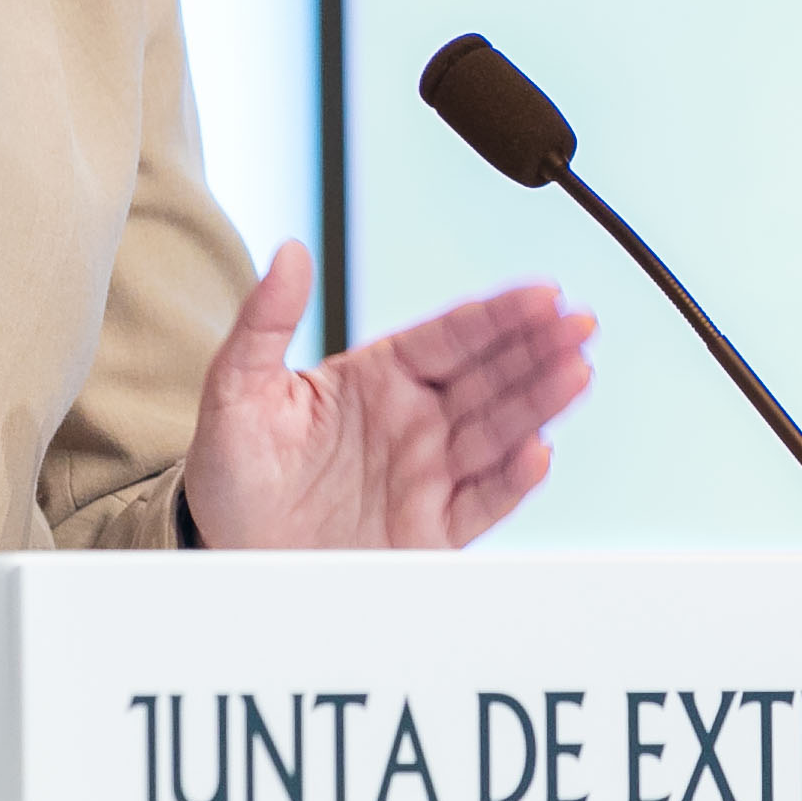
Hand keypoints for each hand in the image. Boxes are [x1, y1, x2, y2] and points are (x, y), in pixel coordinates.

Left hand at [178, 242, 593, 550]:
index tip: (543, 294)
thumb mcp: (236, 386)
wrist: (222, 548)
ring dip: (541, 403)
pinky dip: (513, 482)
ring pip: (499, 432)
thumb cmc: (231, 467)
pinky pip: (482, 503)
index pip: (452, 335)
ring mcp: (427, 474)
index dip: (499, 314)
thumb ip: (266, 320)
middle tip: (580, 324)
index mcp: (378, 376)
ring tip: (577, 374)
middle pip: (491, 376)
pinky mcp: (430, 530)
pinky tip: (538, 453)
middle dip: (538, 349)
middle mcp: (414, 420)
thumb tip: (288, 252)